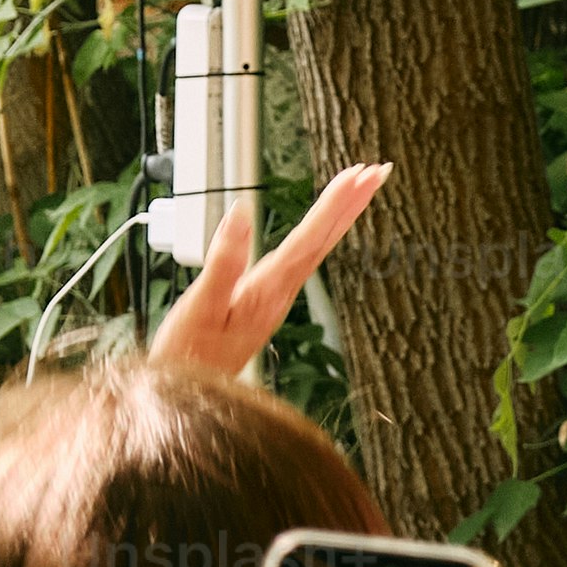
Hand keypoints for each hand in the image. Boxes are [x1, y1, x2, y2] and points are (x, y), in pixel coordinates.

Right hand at [149, 162, 393, 378]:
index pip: (309, 239)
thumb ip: (223, 262)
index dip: (334, 204)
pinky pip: (304, 257)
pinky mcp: (268, 300)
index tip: (357, 175)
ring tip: (361, 187)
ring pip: (318, 248)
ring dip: (341, 215)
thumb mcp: (200, 306)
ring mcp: (277, 298)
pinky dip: (320, 234)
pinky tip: (324, 226)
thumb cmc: (189, 355)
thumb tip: (241, 215)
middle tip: (378, 171)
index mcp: (268, 290)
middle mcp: (280, 293)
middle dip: (352, 203)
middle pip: (324, 240)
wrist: (189, 396)